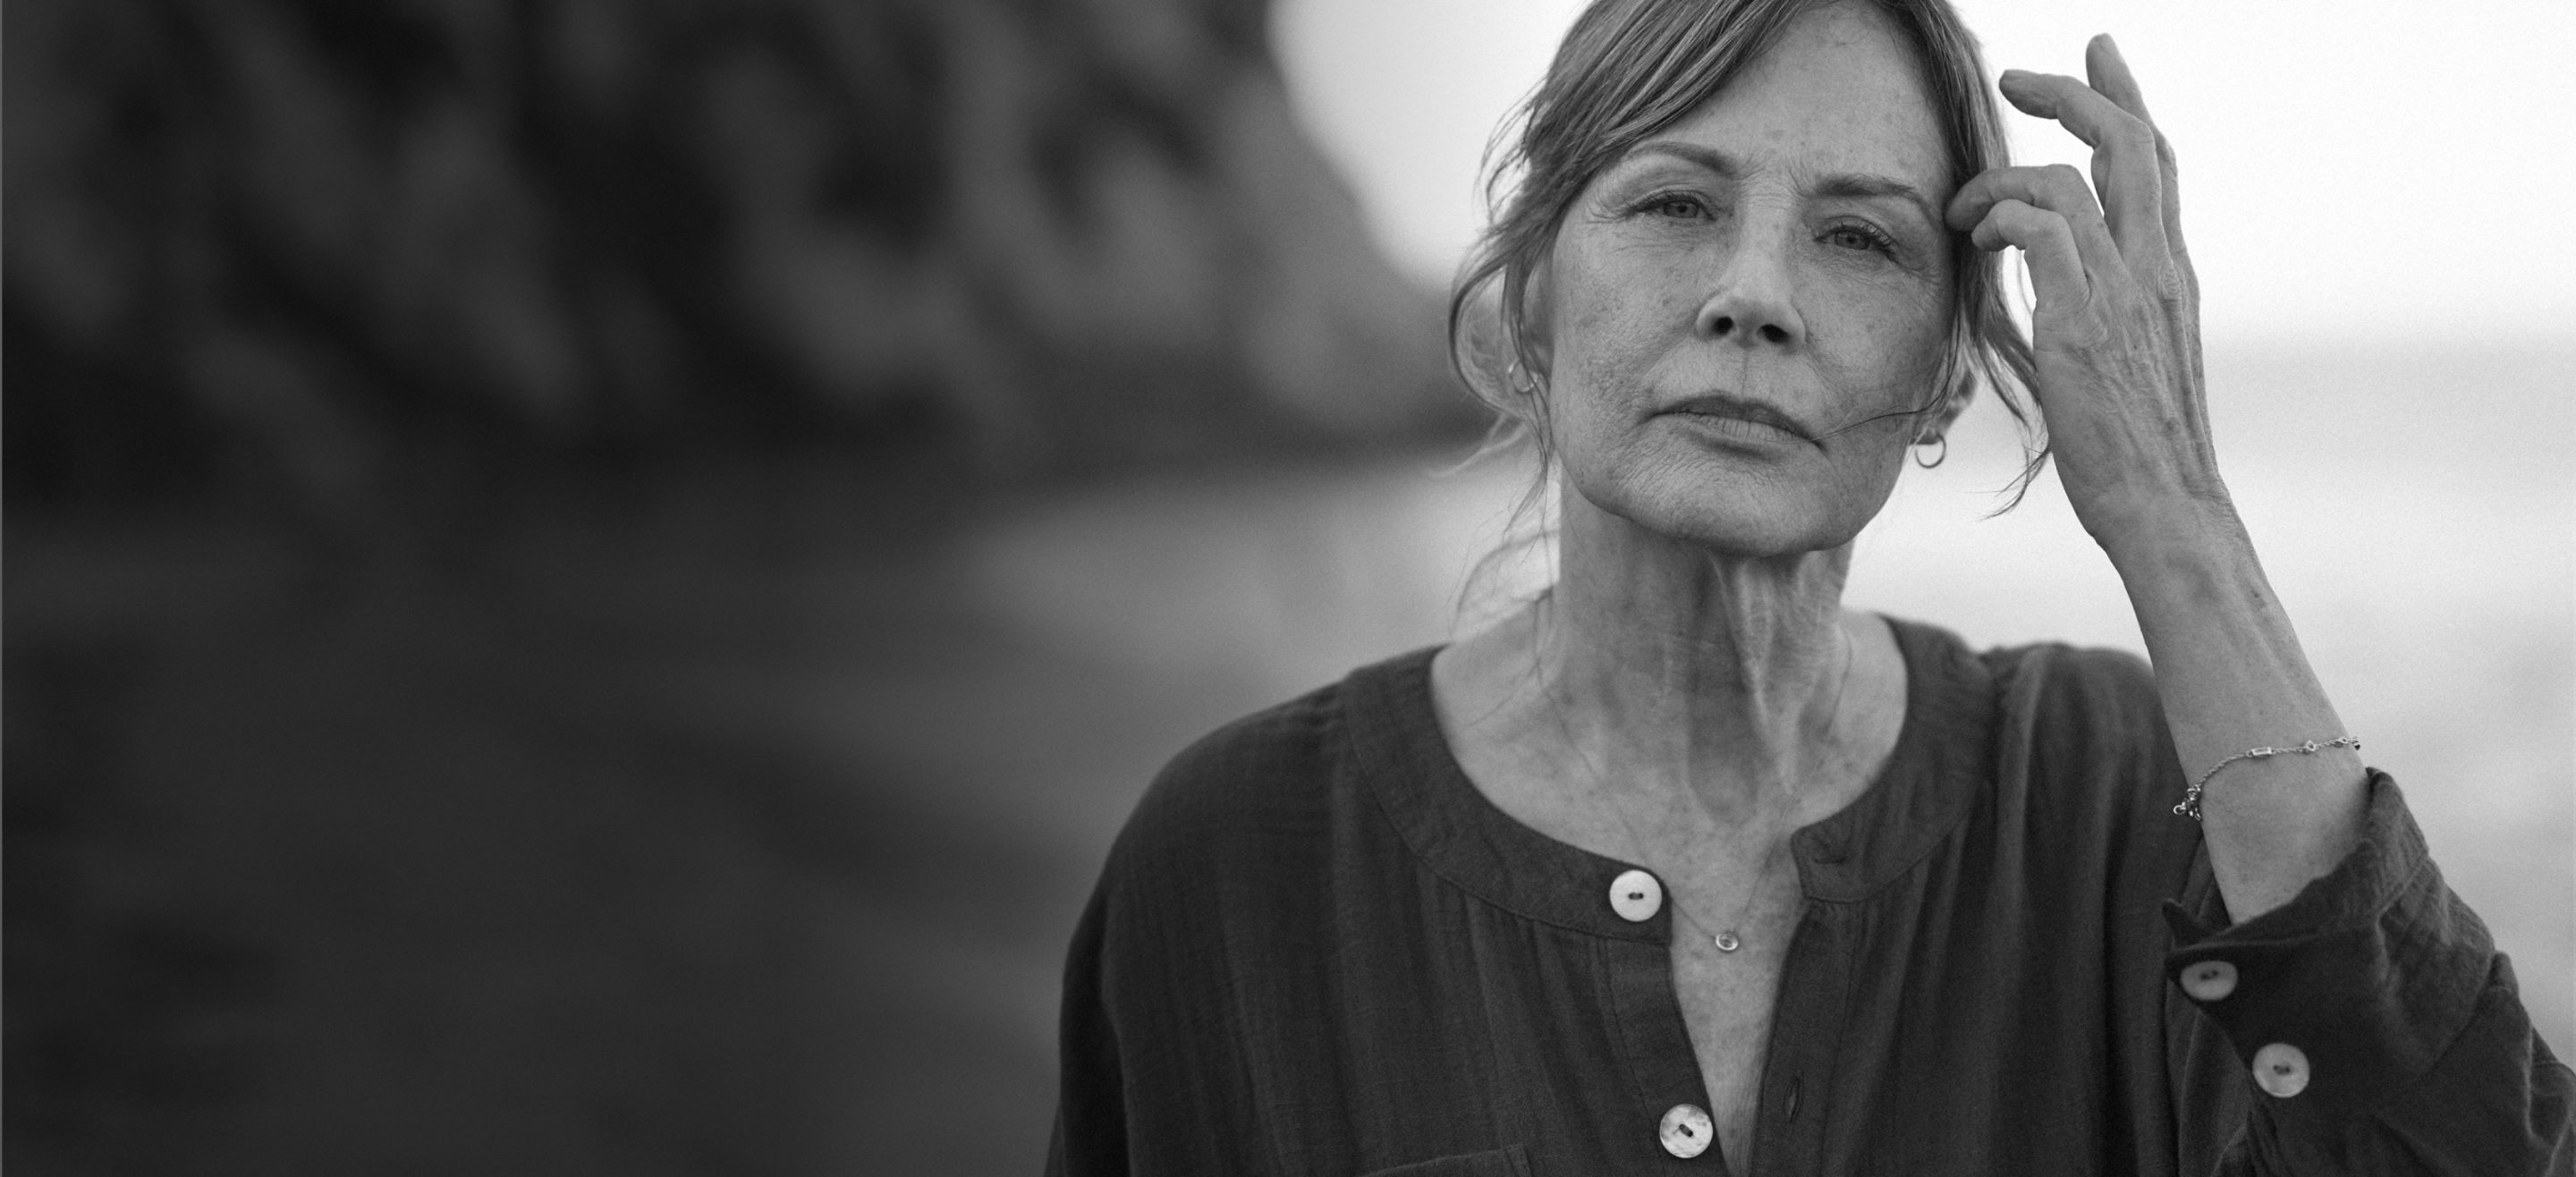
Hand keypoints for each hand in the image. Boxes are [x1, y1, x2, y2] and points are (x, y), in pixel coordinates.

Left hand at [1948, 36, 2226, 554]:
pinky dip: (2000, 218)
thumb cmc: (2142, 453)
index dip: (2127, 100)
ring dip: (2001, 179)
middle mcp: (2157, 270)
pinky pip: (2040, 231)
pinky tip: (1976, 240)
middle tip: (2017, 75)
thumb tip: (2074, 292)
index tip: (2097, 58)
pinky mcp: (2084, 323)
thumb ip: (2115, 314)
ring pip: (2069, 180)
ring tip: (1963, 209)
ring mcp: (2125, 293)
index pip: (2158, 162)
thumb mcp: (2137, 364)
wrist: (2169, 509)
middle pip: (2129, 141)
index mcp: (2171, 275)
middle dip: (2074, 91)